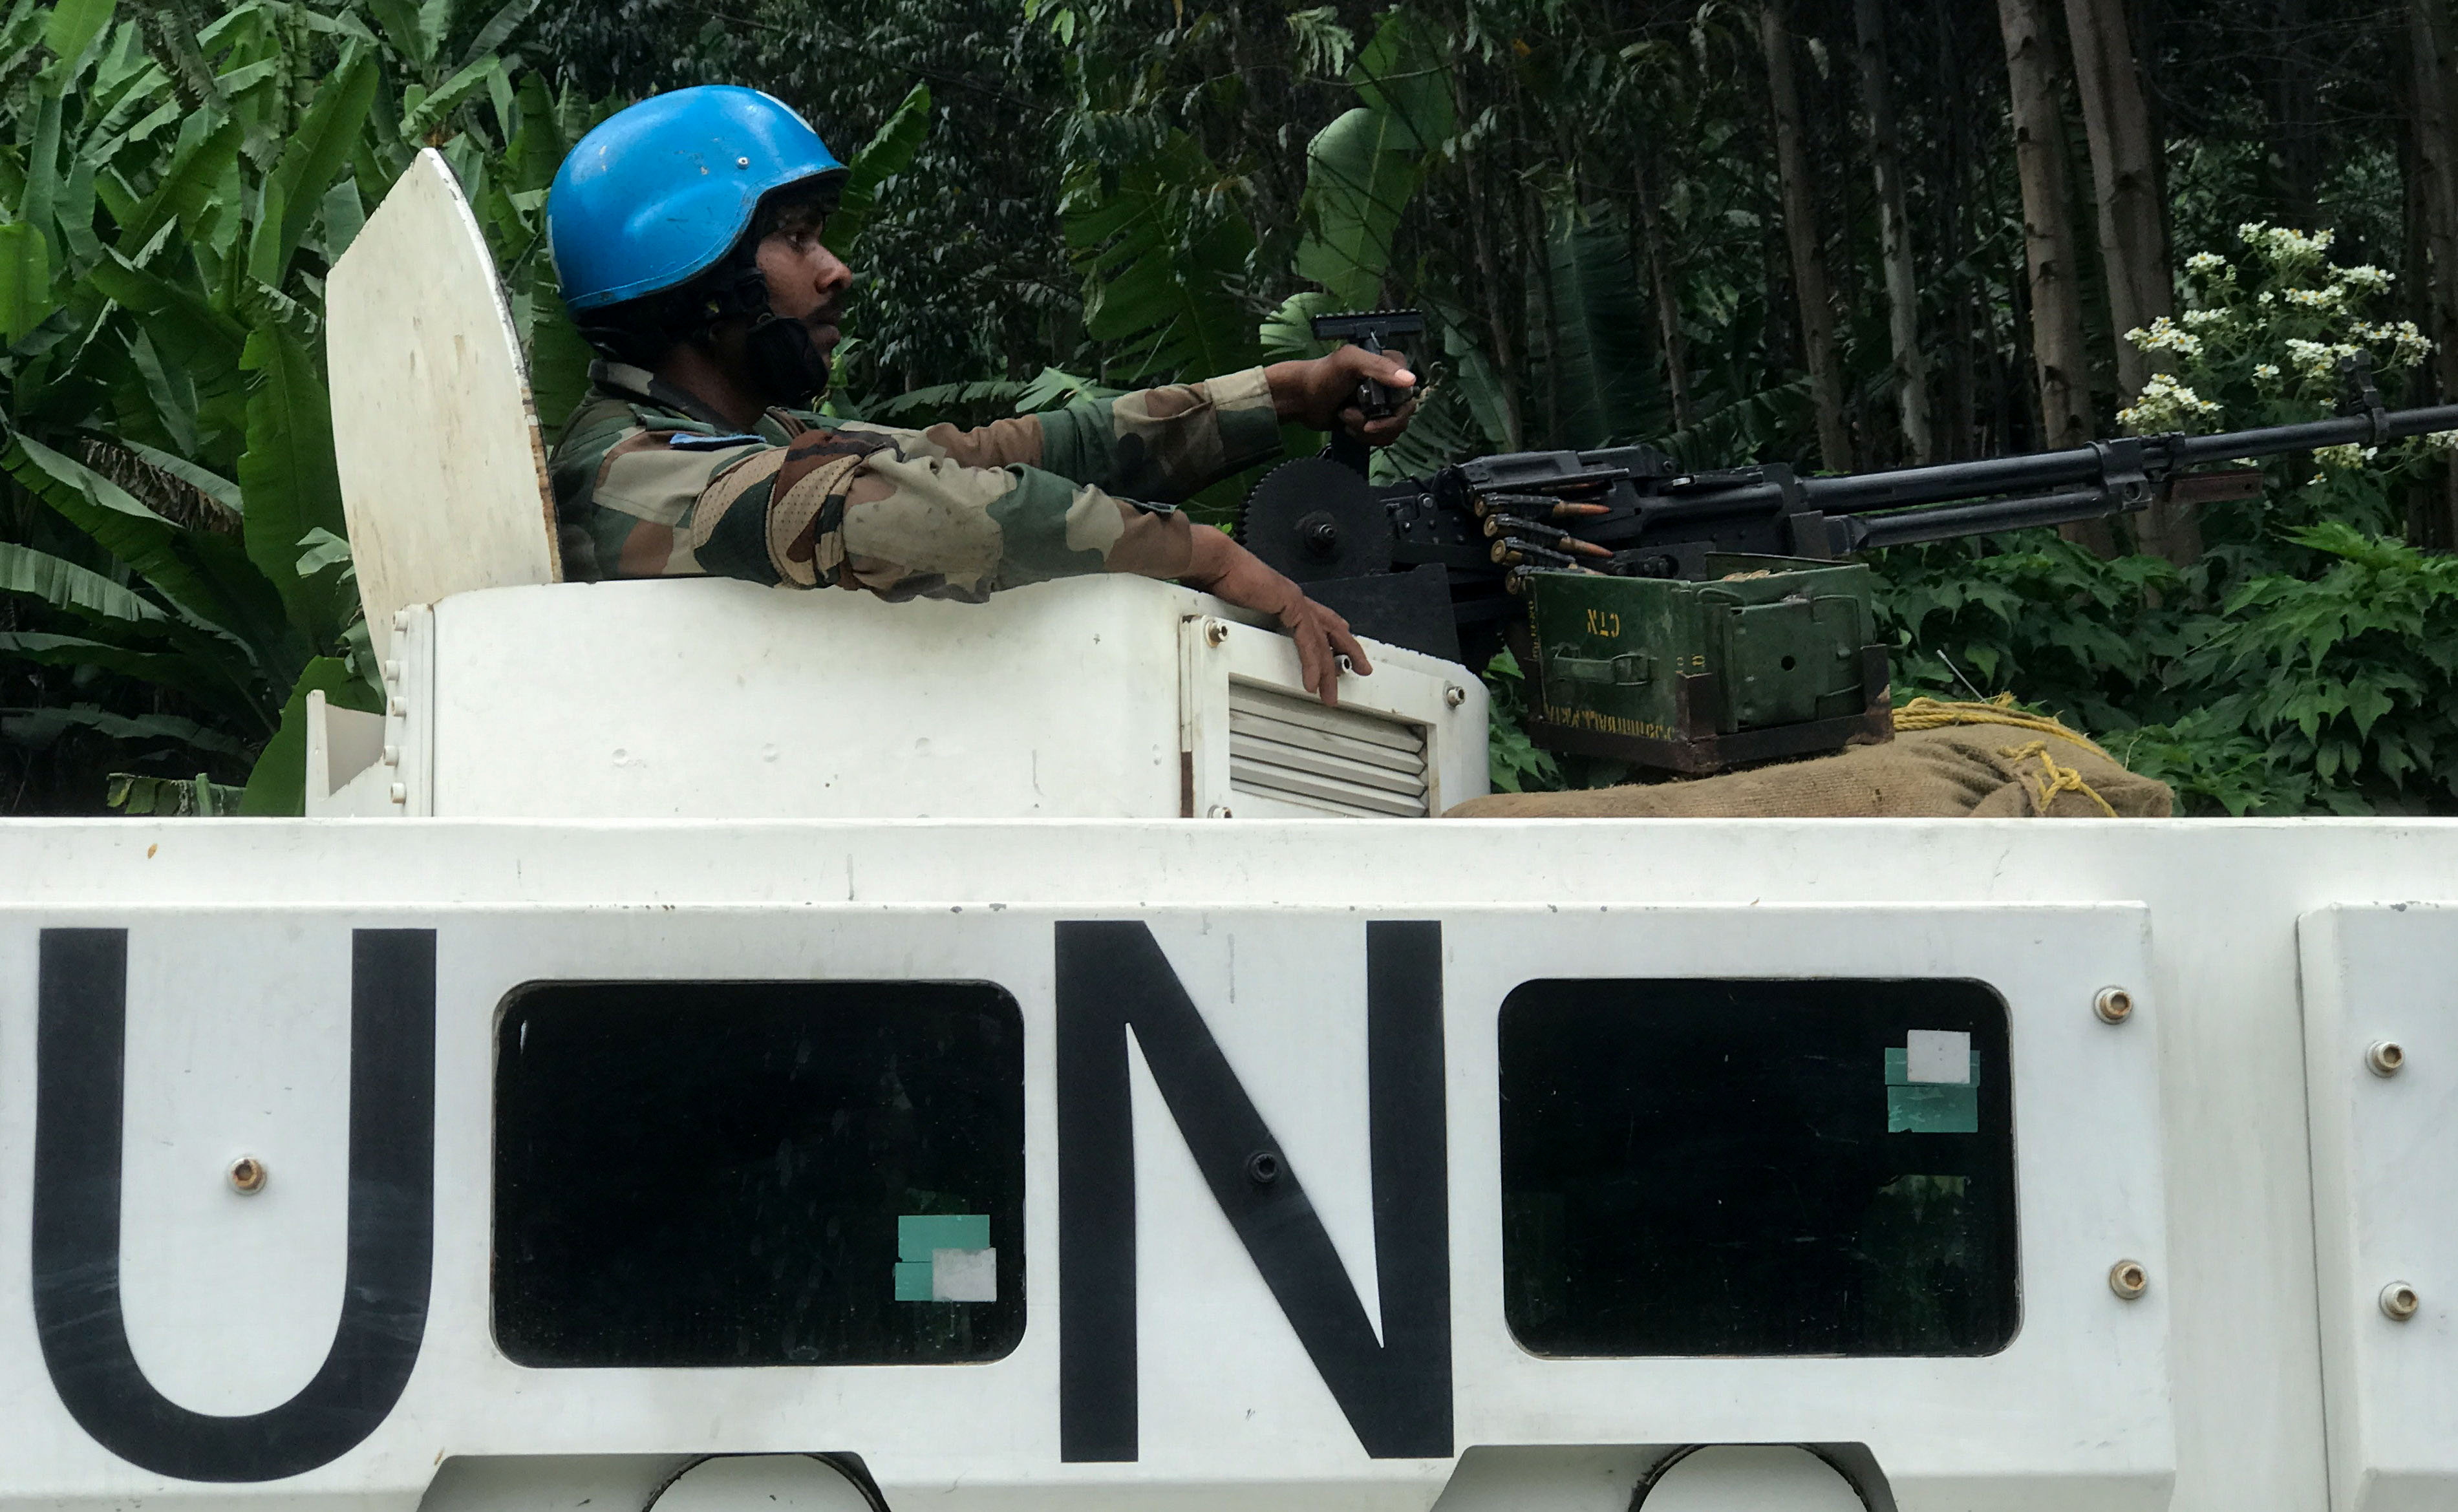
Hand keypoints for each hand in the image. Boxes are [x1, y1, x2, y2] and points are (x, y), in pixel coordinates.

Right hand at [1182, 527, 1374, 704]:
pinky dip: (1312, 663)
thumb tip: (1244, 633)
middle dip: (1350, 650)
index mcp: (1287, 598)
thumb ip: (1252, 619)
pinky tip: (1313, 680)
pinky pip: (1308, 641)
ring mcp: (1296, 601)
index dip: (1335, 637)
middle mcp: (1296, 599)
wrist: (1218, 563)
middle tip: (1363, 669)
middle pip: (1332, 629)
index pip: (1320, 621)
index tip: (1344, 652)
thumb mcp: (1242, 607)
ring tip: (1331, 692)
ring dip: (1328, 669)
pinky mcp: (1290, 605)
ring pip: (1323, 640)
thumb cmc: (1223, 579)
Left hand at [1264, 346, 1419, 447]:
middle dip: (1378, 422)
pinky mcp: (1372, 422)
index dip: (1394, 405)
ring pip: (1394, 429)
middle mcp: (1389, 385)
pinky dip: (1366, 438)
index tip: (1375, 408)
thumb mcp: (1350, 362)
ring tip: (1346, 418)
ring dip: (1368, 431)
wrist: (1301, 399)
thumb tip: (1410, 381)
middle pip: (1403, 414)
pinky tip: (1349, 428)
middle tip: (1352, 417)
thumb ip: (1379, 367)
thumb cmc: (1323, 376)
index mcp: (1389, 365)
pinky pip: (1383, 438)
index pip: (1409, 390)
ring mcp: (1381, 405)